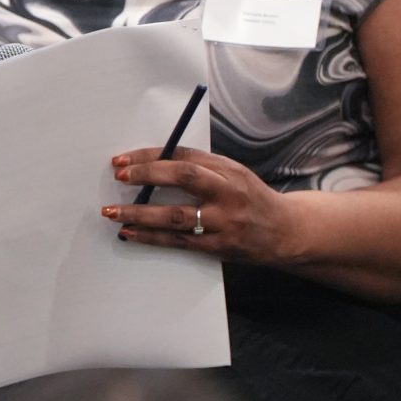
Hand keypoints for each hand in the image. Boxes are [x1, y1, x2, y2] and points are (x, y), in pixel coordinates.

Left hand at [103, 146, 299, 265]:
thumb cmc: (251, 198)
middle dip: (147, 174)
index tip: (123, 160)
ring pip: (177, 215)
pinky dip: (152, 238)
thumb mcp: (233, 174)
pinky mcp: (221, 246)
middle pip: (184, 177)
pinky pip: (180, 241)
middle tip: (118, 176)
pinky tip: (130, 234)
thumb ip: (199, 167)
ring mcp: (225, 221)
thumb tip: (151, 162)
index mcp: (228, 170)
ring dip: (140, 214)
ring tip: (112, 212)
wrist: (288, 232)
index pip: (184, 155)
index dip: (151, 155)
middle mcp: (228, 192)